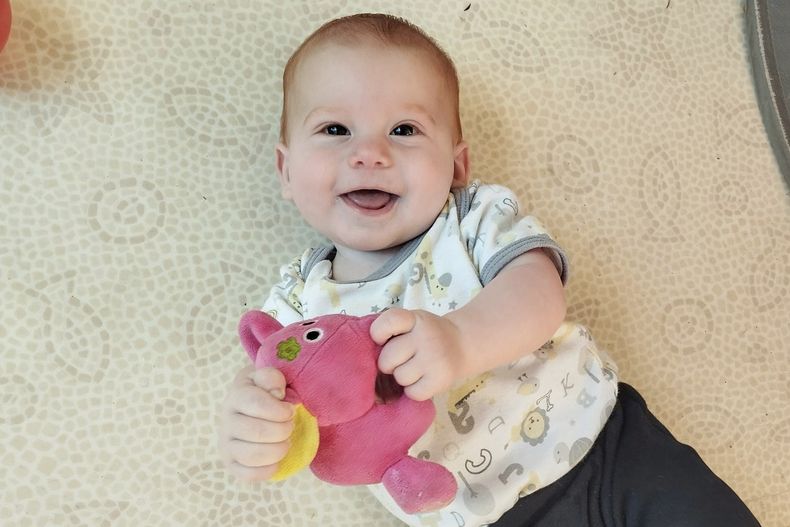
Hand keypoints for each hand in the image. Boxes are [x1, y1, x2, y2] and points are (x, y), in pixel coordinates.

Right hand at [218, 365, 294, 481]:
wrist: (251, 406)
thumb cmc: (265, 391)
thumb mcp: (268, 377)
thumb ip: (272, 377)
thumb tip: (277, 393)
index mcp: (236, 396)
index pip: (257, 404)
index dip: (280, 410)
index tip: (291, 409)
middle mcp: (226, 421)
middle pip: (257, 432)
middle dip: (283, 430)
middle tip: (290, 425)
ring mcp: (226, 445)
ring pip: (252, 455)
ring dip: (278, 450)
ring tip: (286, 442)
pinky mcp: (231, 464)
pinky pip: (248, 475)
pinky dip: (269, 469)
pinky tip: (277, 459)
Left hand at [371, 308, 467, 400]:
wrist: (464, 344)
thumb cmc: (428, 334)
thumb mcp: (413, 322)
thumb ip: (393, 331)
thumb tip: (365, 356)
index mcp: (415, 319)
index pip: (388, 321)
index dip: (378, 333)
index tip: (382, 339)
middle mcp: (426, 336)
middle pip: (387, 359)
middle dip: (390, 362)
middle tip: (403, 359)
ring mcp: (435, 359)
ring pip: (399, 377)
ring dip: (403, 377)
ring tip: (416, 369)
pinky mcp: (441, 380)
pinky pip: (412, 393)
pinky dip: (414, 391)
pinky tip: (423, 380)